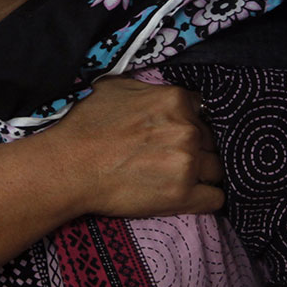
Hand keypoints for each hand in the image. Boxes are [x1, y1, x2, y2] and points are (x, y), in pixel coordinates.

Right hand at [39, 76, 223, 217]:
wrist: (69, 166)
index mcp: (175, 100)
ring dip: (204, 173)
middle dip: (198, 148)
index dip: (192, 123)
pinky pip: (216, 198)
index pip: (204, 112)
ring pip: (218, 169)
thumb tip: (157, 92)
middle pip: (213, 141)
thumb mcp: (115, 88)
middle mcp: (187, 130)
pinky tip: (192, 196)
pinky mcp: (183, 196)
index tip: (178, 134)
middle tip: (173, 157)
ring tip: (181, 177)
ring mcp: (188, 164)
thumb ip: (147, 89)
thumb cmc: (86, 127)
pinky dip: (207, 197)